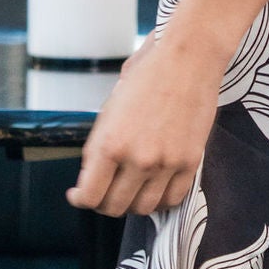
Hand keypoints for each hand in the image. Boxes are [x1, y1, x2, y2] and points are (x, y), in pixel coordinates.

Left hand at [67, 29, 222, 219]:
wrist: (188, 59)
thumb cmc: (147, 77)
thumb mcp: (110, 109)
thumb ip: (99, 145)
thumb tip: (91, 175)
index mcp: (109, 143)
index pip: (89, 195)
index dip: (80, 200)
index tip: (79, 195)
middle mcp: (137, 159)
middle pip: (114, 207)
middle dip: (104, 204)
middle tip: (105, 192)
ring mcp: (165, 164)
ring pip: (143, 208)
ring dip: (133, 204)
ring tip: (131, 190)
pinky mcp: (189, 162)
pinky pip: (172, 199)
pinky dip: (161, 199)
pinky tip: (154, 187)